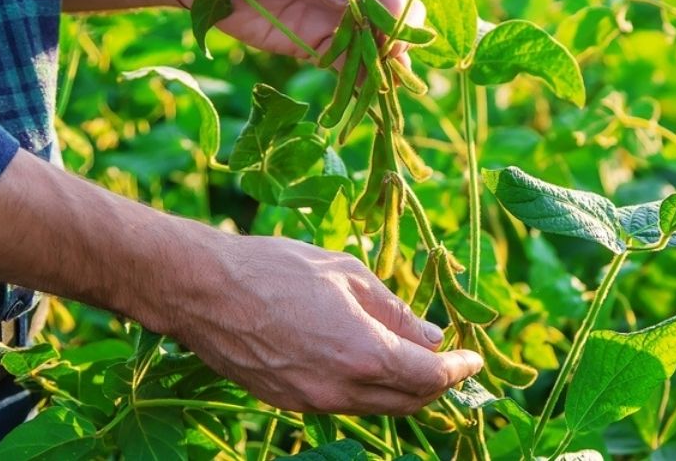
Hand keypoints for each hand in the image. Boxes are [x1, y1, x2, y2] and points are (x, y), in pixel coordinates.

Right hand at [156, 235, 481, 414]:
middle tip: (449, 359)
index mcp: (363, 353)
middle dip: (436, 384)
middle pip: (409, 402)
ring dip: (401, 389)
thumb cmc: (276, 269)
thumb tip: (431, 336)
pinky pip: (343, 403)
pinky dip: (367, 389)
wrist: (202, 290)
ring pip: (376, 407)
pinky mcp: (287, 401)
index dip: (458, 370)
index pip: (430, 378)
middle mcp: (340, 389)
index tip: (473, 358)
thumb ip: (396, 311)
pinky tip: (366, 361)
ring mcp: (311, 401)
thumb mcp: (349, 274)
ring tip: (411, 358)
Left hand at [171, 0, 421, 61]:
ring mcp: (335, 16)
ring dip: (383, 61)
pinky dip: (357, 79)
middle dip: (397, 32)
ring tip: (388, 80)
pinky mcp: (316, 44)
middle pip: (389, 9)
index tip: (397, 20)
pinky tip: (366, 92)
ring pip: (373, 41)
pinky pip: (345, 63)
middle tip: (394, 53)